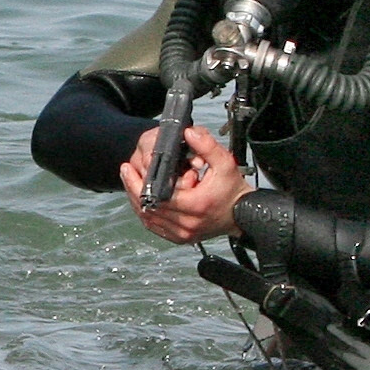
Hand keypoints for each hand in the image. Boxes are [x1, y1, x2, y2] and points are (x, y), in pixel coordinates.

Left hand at [122, 124, 248, 243]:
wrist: (244, 215)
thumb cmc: (233, 191)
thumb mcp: (224, 163)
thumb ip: (206, 146)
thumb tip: (189, 132)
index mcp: (195, 205)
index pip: (157, 196)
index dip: (139, 182)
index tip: (129, 168)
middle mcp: (187, 223)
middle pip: (148, 207)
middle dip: (133, 188)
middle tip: (126, 172)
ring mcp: (182, 234)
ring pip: (148, 218)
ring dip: (136, 200)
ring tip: (131, 183)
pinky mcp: (180, 238)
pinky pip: (155, 227)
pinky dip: (146, 213)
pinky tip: (141, 200)